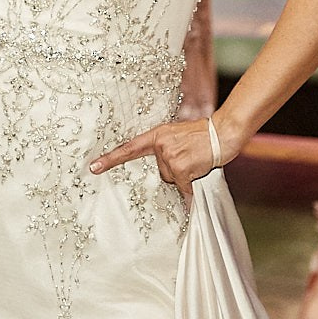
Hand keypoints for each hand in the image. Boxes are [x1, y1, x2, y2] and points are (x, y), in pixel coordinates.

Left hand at [90, 116, 232, 197]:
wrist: (224, 132)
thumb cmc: (204, 135)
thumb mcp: (179, 135)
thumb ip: (167, 147)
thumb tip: (166, 170)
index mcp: (158, 134)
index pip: (129, 148)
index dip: (111, 158)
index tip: (94, 167)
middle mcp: (160, 145)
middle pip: (160, 172)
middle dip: (174, 170)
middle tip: (190, 157)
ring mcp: (169, 157)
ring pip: (171, 179)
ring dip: (184, 176)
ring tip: (197, 160)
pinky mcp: (180, 168)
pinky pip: (182, 186)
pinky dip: (191, 185)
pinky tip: (200, 170)